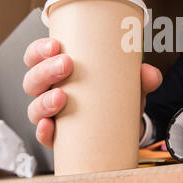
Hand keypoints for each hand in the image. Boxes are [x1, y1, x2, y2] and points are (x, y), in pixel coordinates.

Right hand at [23, 38, 161, 147]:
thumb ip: (143, 77)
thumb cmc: (115, 95)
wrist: (123, 128)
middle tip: (66, 65)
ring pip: (33, 107)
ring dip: (43, 101)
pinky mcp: (57, 137)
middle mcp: (50, 91)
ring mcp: (51, 115)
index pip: (37, 56)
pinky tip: (50, 127)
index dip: (39, 49)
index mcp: (59, 71)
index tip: (55, 44)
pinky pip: (44, 135)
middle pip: (32, 80)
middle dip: (45, 70)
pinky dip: (44, 132)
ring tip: (61, 97)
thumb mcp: (129, 83)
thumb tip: (149, 73)